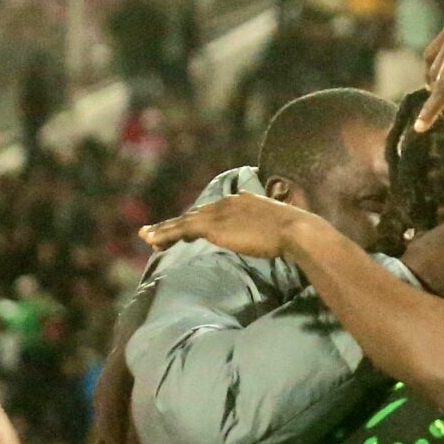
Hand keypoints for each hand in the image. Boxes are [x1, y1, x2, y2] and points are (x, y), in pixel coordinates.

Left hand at [139, 191, 315, 259]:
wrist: (296, 231)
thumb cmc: (298, 234)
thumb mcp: (281, 229)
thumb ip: (271, 231)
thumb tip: (277, 242)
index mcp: (245, 201)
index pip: (215, 210)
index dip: (198, 220)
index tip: (187, 228)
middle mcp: (229, 202)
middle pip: (196, 213)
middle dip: (175, 223)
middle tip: (154, 230)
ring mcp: (220, 213)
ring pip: (184, 221)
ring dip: (164, 229)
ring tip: (146, 236)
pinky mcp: (214, 226)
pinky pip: (183, 230)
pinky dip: (166, 234)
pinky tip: (154, 241)